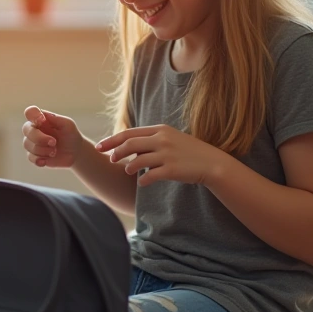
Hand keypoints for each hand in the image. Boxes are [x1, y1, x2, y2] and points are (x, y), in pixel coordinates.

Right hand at [21, 106, 84, 168]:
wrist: (75, 152)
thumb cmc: (70, 134)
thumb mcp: (67, 124)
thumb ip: (55, 118)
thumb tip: (42, 115)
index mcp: (40, 119)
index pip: (30, 112)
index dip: (33, 115)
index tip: (42, 120)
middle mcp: (34, 130)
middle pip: (26, 130)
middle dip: (39, 137)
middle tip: (54, 142)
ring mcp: (33, 143)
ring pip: (28, 145)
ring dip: (42, 150)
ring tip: (54, 152)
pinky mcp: (35, 156)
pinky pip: (30, 157)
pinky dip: (38, 160)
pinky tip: (45, 161)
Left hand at [94, 124, 228, 186]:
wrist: (212, 163)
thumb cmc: (188, 152)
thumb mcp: (170, 139)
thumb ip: (150, 140)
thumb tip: (128, 146)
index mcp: (160, 130)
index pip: (130, 133)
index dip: (112, 140)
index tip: (100, 147)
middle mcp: (162, 140)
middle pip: (130, 144)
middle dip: (115, 152)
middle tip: (110, 160)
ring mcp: (167, 154)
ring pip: (137, 160)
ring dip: (128, 167)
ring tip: (128, 171)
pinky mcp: (172, 169)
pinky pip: (150, 175)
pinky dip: (142, 179)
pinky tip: (142, 181)